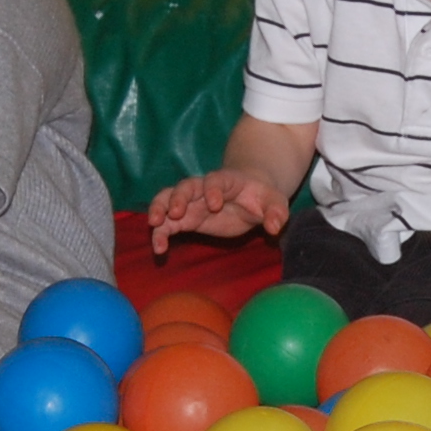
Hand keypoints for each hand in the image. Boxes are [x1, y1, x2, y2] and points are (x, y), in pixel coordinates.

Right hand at [147, 168, 290, 253]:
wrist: (249, 194)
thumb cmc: (262, 196)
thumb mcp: (275, 202)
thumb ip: (276, 212)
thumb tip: (274, 227)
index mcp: (226, 181)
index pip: (215, 180)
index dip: (212, 190)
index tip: (214, 204)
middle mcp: (203, 189)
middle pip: (184, 186)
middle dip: (177, 198)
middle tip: (174, 213)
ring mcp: (191, 202)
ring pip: (168, 199)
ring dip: (159, 209)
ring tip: (154, 225)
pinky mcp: (186, 219)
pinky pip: (167, 223)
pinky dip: (160, 233)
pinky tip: (159, 249)